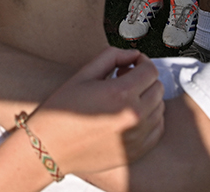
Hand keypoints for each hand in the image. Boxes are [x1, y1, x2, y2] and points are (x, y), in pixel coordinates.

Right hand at [24, 48, 164, 174]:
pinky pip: (157, 129)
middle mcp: (133, 117)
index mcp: (120, 94)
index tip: (131, 64)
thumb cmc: (62, 111)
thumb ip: (112, 57)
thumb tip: (133, 55)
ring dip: (147, 99)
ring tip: (124, 98)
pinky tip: (129, 115)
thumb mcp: (83, 74)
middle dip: (144, 79)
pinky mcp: (136, 153)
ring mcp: (137, 137)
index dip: (141, 62)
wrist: (50, 148)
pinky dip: (149, 119)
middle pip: (158, 88)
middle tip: (124, 79)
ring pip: (159, 109)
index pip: (150, 70)